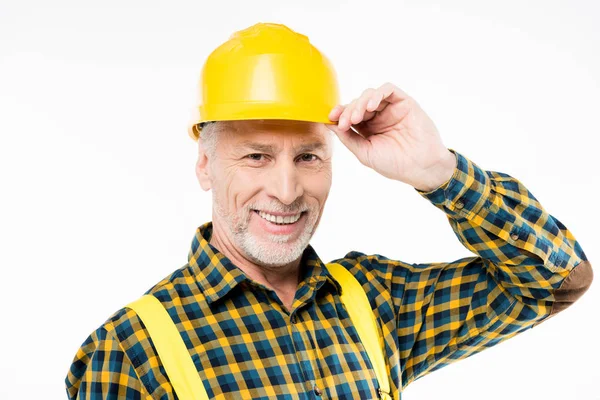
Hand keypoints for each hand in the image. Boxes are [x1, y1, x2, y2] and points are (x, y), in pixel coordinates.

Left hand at [328, 82, 456, 191]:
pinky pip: (388, 90)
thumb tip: (329, 124)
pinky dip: (377, 95)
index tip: (331, 118)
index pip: (349, 114)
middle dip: (348, 110)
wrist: (421, 167)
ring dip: (360, 103)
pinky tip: (372, 107)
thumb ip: (348, 138)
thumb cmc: (394, 163)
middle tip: (346, 122)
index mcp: (367, 128)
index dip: (339, 113)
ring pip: (370, 94)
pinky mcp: (404, 103)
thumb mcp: (364, 152)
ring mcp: (391, 109)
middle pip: (357, 103)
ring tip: (358, 117)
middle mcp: (378, 117)